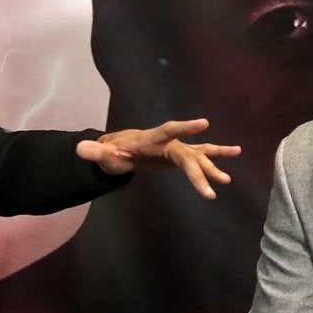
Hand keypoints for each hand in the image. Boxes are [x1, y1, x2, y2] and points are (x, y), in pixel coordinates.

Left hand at [76, 117, 239, 197]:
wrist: (122, 148)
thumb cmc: (112, 151)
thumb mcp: (102, 154)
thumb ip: (94, 151)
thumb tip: (79, 148)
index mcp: (152, 139)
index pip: (170, 131)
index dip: (185, 127)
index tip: (203, 123)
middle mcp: (168, 142)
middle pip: (188, 155)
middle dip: (200, 172)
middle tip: (212, 188)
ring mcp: (177, 148)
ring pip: (199, 156)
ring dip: (214, 165)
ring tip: (228, 179)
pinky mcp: (181, 155)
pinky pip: (202, 156)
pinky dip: (217, 157)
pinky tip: (233, 159)